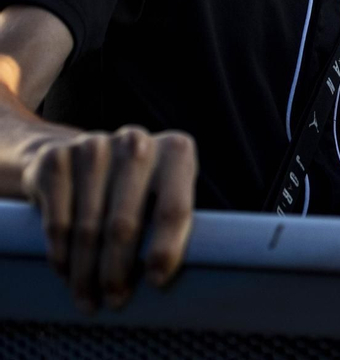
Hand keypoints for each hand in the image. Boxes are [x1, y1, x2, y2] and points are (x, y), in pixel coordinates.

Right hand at [21, 125, 196, 312]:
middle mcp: (137, 143)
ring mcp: (94, 147)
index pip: (173, 208)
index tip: (156, 283)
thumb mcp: (164, 193)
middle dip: (118, 271)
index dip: (166, 249)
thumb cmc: (138, 187)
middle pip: (126, 224)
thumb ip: (172, 222)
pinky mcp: (57, 158)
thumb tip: (167, 279)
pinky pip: (57, 219)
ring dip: (86, 271)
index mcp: (176, 151)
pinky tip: (65, 272)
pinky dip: (60, 253)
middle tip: (115, 301)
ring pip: (88, 227)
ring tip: (89, 299)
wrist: (80, 155)